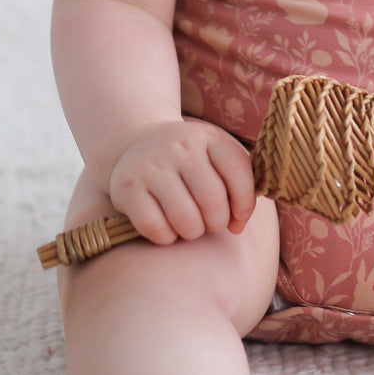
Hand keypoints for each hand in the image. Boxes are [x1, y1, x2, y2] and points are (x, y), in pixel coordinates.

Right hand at [107, 119, 255, 244]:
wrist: (136, 144)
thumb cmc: (188, 162)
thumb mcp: (215, 157)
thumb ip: (238, 185)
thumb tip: (238, 225)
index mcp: (207, 137)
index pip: (238, 169)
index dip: (245, 203)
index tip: (239, 218)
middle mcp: (178, 147)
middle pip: (213, 201)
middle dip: (217, 223)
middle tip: (210, 222)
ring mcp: (151, 165)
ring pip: (186, 221)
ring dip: (193, 232)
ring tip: (189, 224)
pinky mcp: (128, 187)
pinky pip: (156, 228)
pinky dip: (166, 237)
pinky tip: (166, 226)